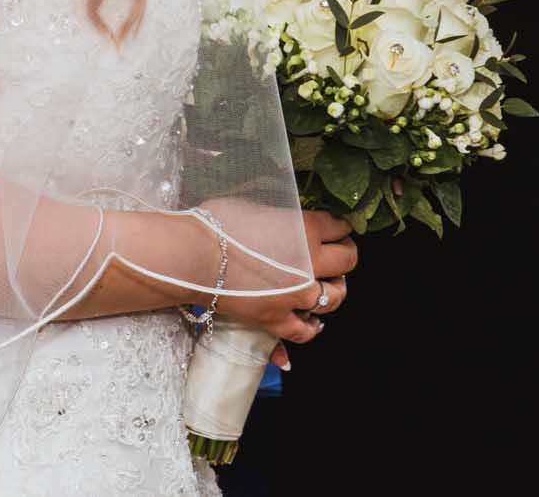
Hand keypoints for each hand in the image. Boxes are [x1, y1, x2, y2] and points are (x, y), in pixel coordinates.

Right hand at [225, 209, 357, 347]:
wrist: (191, 257)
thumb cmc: (219, 223)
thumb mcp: (260, 207)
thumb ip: (285, 217)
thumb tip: (292, 222)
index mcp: (308, 229)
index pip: (340, 227)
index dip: (339, 226)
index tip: (335, 227)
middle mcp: (310, 264)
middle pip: (348, 260)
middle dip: (344, 254)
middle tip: (335, 251)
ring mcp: (295, 296)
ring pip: (335, 296)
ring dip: (333, 288)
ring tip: (325, 283)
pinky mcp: (276, 320)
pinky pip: (305, 331)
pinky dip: (312, 326)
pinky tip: (313, 319)